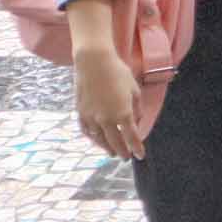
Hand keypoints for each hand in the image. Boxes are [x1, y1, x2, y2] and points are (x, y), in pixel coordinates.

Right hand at [73, 45, 145, 159]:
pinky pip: (87, 131)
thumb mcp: (134, 90)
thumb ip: (137, 108)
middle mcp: (106, 119)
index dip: (137, 148)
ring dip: (106, 147)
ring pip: (99, 139)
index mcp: (123, 113)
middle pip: (115, 142)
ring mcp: (91, 117)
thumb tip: (136, 121)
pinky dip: (93, 138)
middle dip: (122, 151)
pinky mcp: (80, 113)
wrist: (93, 63)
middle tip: (126, 158)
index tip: (140, 156)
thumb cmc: (118, 73)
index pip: (132, 137)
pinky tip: (96, 140)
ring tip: (112, 153)